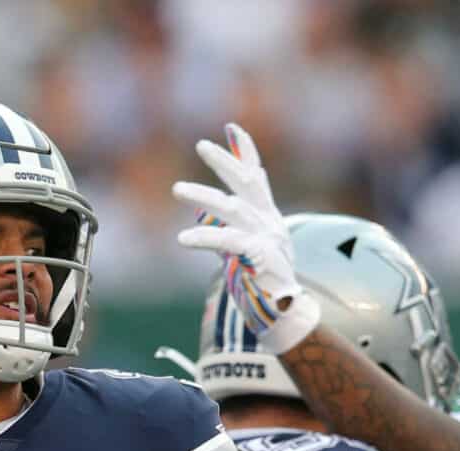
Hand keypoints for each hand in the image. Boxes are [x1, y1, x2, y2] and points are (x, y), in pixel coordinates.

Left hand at [172, 123, 318, 352]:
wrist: (283, 315)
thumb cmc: (260, 283)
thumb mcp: (243, 248)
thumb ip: (227, 227)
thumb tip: (206, 212)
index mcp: (266, 217)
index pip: (255, 177)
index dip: (244, 152)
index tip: (231, 127)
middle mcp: (269, 222)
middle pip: (246, 183)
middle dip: (225, 161)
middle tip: (201, 144)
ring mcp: (268, 238)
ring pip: (233, 209)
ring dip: (203, 197)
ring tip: (176, 188)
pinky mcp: (261, 258)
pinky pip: (229, 242)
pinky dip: (205, 237)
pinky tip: (183, 238)